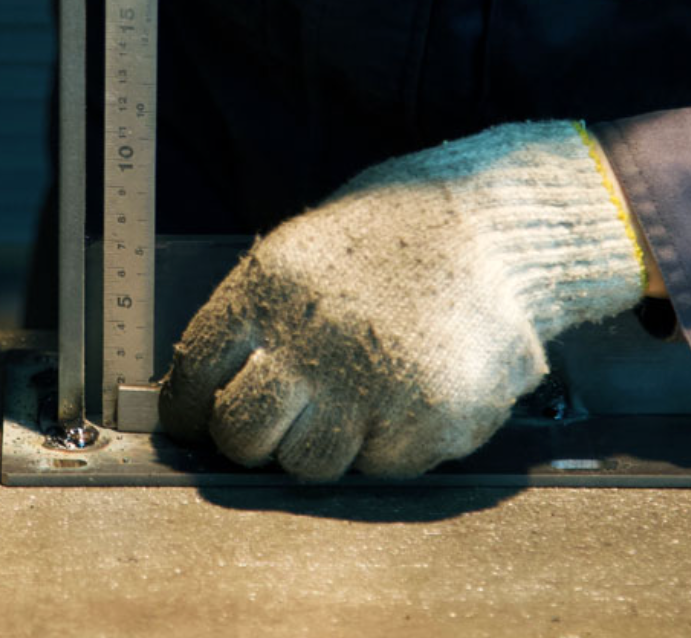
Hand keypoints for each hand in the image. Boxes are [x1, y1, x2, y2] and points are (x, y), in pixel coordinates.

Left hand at [159, 121, 643, 479]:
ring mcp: (368, 387)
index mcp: (267, 288)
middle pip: (241, 435)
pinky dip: (392, 442)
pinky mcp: (425, 421)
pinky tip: (413, 390)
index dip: (191, 406)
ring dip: (327, 443)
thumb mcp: (307, 250)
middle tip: (281, 423)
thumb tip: (206, 384)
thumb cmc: (397, 236)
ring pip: (308, 463)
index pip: (195, 372)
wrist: (499, 224)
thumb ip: (260, 316)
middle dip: (253, 439)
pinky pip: (382, 466)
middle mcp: (308, 341)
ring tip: (362, 393)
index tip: (201, 416)